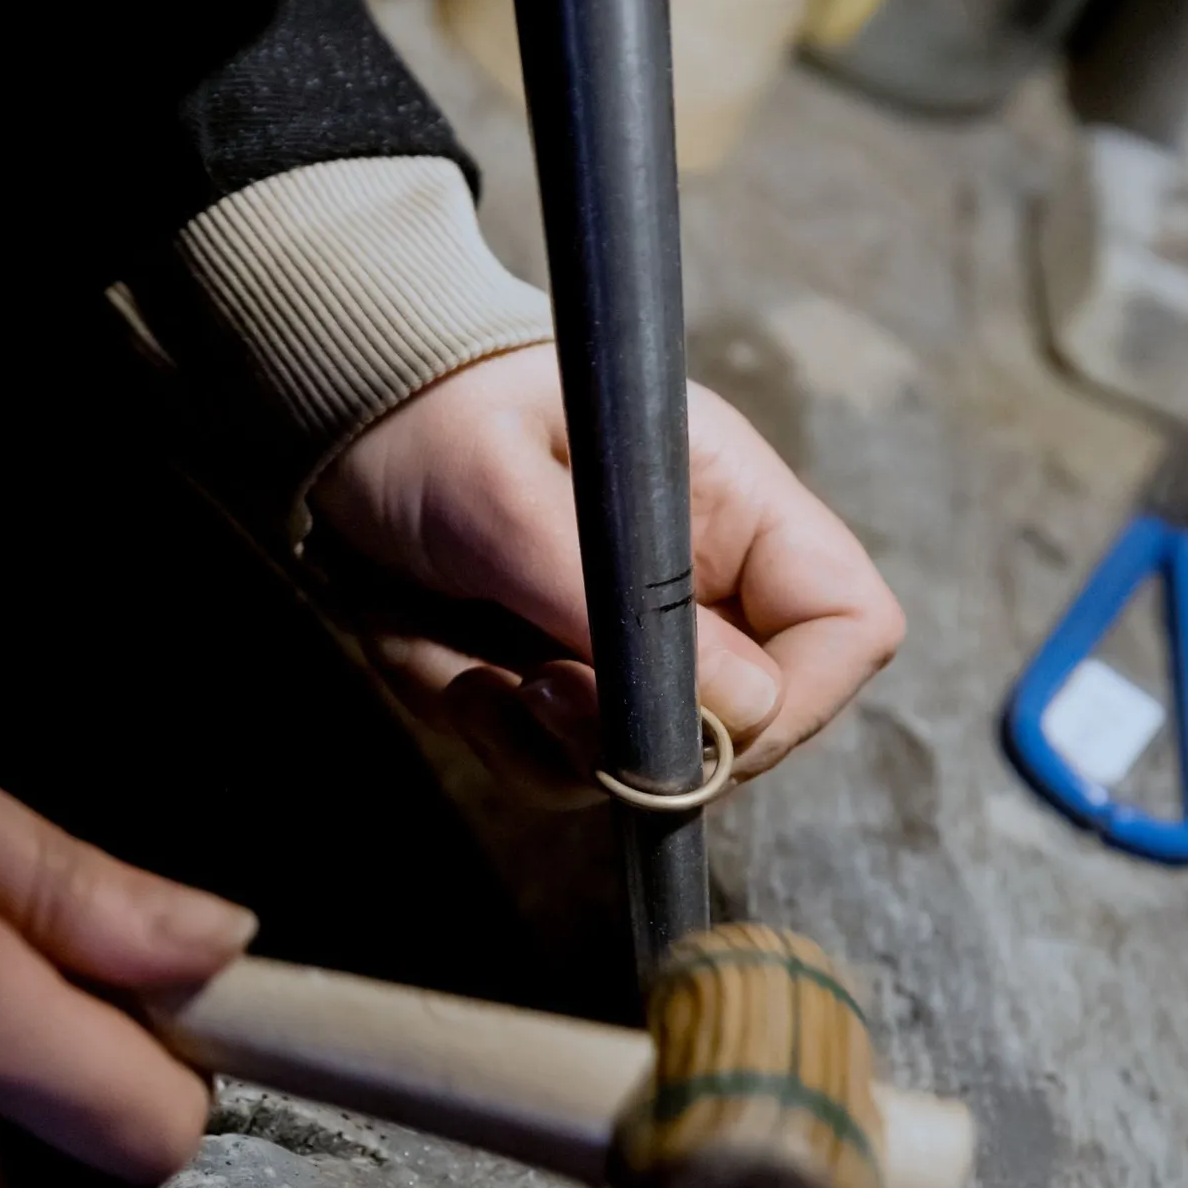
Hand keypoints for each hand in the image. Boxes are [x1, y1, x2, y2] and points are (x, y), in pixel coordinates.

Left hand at [308, 343, 903, 804]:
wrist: (338, 421)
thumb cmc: (436, 419)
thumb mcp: (512, 501)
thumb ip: (625, 607)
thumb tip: (741, 715)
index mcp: (735, 510)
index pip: (849, 626)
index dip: (800, 701)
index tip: (694, 728)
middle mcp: (704, 589)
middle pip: (744, 730)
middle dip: (627, 738)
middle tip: (530, 685)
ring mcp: (634, 649)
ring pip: (631, 768)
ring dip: (529, 737)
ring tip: (459, 658)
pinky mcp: (563, 689)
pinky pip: (546, 765)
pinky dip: (480, 726)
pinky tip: (435, 656)